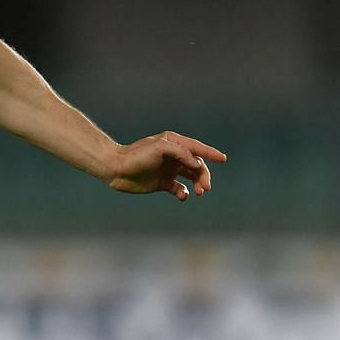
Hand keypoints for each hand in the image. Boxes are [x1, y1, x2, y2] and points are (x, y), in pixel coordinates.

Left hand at [107, 132, 225, 199]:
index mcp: (174, 143)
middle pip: (197, 165)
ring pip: (191, 177)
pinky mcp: (162, 183)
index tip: (223, 159)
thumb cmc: (136, 156)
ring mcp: (168, 170)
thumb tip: (197, 164)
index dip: (211, 153)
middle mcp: (173, 156)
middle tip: (206, 187)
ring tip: (200, 192)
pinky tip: (183, 196)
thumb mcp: (160, 148)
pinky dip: (184, 193)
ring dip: (198, 184)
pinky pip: (179, 188)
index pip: (197, 148)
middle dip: (204, 175)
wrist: (116, 169)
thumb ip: (181, 153)